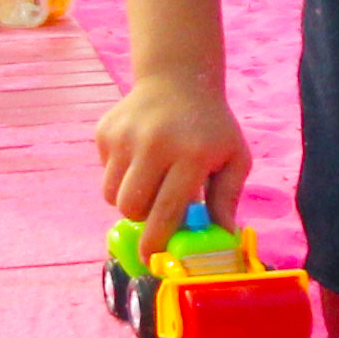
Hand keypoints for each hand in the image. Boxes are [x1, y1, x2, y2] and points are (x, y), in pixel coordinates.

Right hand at [94, 64, 247, 233]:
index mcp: (190, 154)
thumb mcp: (234, 159)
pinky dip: (120, 175)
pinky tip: (140, 156)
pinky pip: (105, 172)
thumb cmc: (211, 128)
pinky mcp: (105, 131)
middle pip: (131, 207)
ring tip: (150, 182)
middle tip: (157, 211)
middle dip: (141, 219)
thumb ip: (227, 200)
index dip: (156, 241)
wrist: (178, 79)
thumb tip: (221, 238)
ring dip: (129, 199)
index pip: (166, 210)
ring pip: (112, 194)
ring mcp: (125, 135)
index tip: (150, 258)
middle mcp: (154, 144)